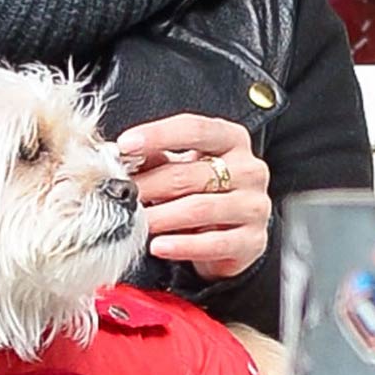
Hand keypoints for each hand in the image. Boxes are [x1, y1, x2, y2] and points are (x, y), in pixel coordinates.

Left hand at [117, 114, 271, 283]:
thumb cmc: (203, 195)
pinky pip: (213, 243)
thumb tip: (121, 155)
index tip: (126, 144)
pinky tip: (159, 246)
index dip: (158, 135)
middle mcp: (248, 169)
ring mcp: (253, 205)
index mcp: (232, 140)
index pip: (195, 129)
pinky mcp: (252, 240)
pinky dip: (182, 246)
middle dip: (150, 185)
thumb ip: (156, 159)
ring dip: (162, 216)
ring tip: (136, 221)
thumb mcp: (181, 169)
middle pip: (191, 173)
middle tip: (123, 196)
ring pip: (200, 208)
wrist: (232, 238)